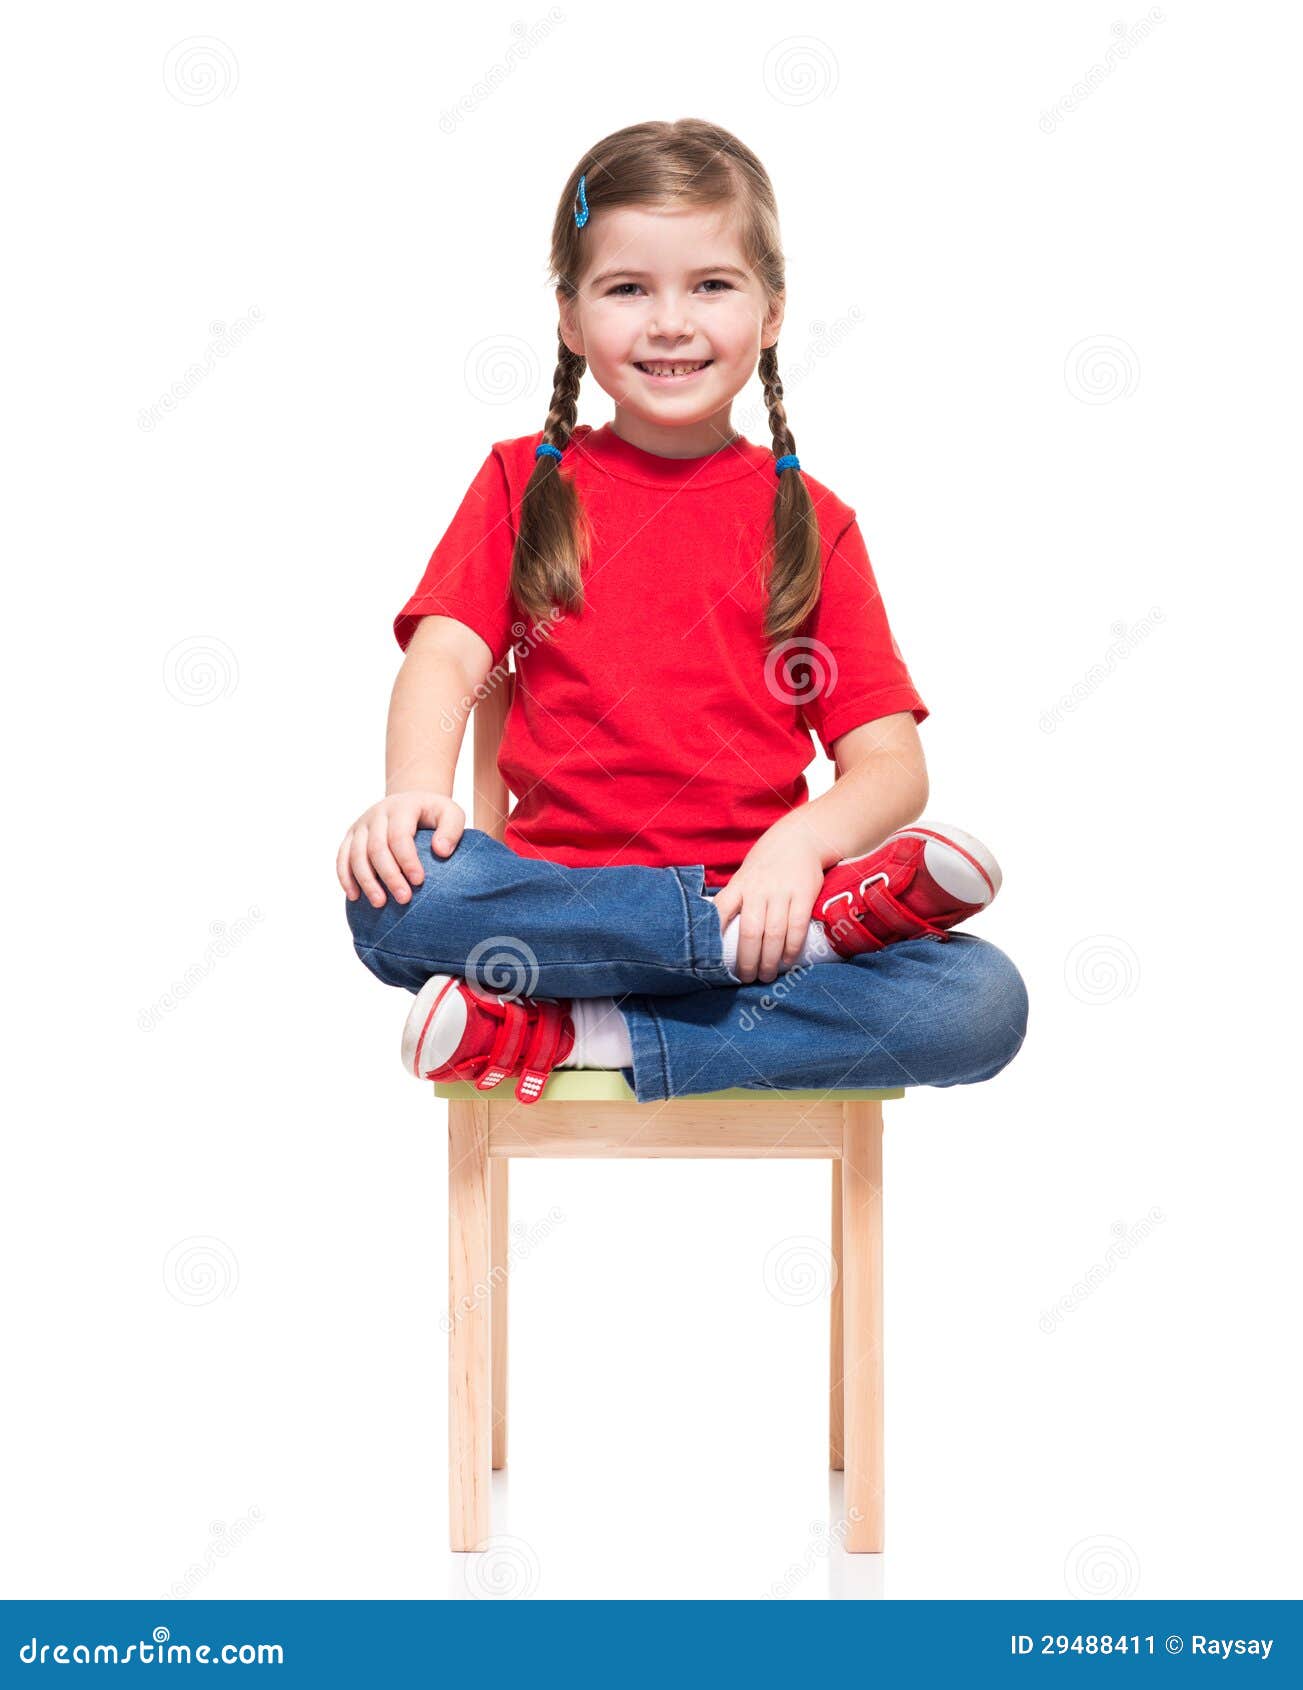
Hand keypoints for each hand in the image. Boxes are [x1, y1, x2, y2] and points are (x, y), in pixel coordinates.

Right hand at [337, 791, 465, 906]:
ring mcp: (361, 825)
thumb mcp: (452, 814)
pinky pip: (342, 857)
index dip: (407, 860)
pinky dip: (346, 877)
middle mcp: (377, 814)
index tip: (419, 881)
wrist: (410, 801)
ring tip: (380, 904)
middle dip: (389, 876)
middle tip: (404, 899)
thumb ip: (451, 830)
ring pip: (356, 854)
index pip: (399, 835)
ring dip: (366, 881)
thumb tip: (441, 851)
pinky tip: (355, 897)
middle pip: (376, 848)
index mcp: (401, 807)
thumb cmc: (434, 814)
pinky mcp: (351, 836)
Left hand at [711, 818, 830, 984]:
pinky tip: (788, 961)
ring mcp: (782, 892)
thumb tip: (719, 932)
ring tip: (766, 975)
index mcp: (739, 885)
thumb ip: (736, 899)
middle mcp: (758, 889)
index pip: (721, 910)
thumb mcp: (745, 875)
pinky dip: (791, 948)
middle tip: (746, 978)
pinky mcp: (804, 895)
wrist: (800, 838)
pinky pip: (797, 927)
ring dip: (770, 960)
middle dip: (747, 960)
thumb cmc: (767, 864)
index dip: (715, 935)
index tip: (713, 958)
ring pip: (774, 933)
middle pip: (750, 932)